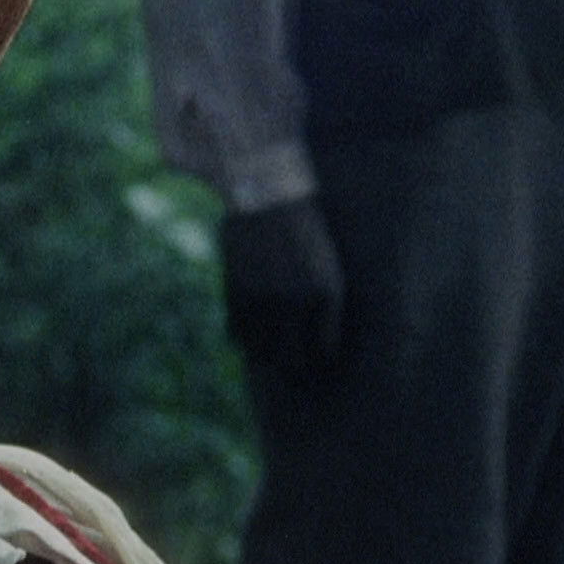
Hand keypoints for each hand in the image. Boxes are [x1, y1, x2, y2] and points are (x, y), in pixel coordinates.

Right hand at [218, 198, 344, 369]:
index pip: (325, 348)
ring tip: (270, 356)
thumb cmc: (302, 225)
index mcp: (327, 292)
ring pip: (261, 352)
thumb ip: (321, 300)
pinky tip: (248, 338)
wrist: (266, 192)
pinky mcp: (236, 292)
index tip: (317, 363)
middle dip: (295, 369)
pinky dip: (242, 340)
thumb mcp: (325, 261)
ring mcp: (263, 298)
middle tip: (294, 370)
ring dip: (265, 358)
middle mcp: (296, 301)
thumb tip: (315, 341)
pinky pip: (236, 333)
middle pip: (293, 360)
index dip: (320, 361)